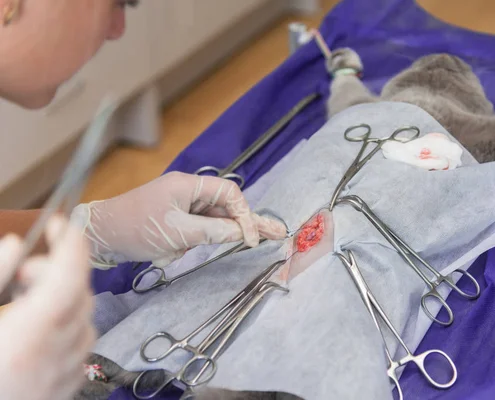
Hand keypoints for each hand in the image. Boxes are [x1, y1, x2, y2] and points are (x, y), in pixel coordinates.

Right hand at [0, 216, 94, 399]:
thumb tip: (14, 243)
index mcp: (26, 335)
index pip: (69, 275)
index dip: (71, 243)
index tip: (61, 223)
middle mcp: (53, 356)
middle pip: (80, 294)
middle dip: (59, 270)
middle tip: (24, 271)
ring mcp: (61, 377)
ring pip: (86, 318)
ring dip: (65, 297)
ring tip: (25, 299)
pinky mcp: (61, 391)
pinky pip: (81, 344)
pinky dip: (69, 323)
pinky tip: (39, 326)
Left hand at [71, 172, 286, 268]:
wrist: (101, 233)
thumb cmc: (137, 227)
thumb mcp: (179, 233)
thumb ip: (214, 232)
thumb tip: (242, 234)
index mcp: (190, 185)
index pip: (230, 195)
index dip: (245, 216)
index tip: (251, 239)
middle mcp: (189, 191)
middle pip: (227, 205)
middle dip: (248, 221)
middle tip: (278, 232)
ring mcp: (183, 204)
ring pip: (214, 219)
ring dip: (220, 234)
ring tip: (244, 240)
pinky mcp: (176, 217)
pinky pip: (199, 227)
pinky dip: (199, 239)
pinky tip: (187, 247)